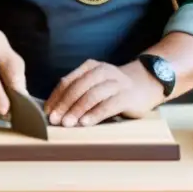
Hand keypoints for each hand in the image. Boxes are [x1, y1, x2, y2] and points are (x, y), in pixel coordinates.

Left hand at [45, 60, 163, 126]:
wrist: (145, 84)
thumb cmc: (113, 88)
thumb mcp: (95, 83)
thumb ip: (78, 91)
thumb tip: (54, 110)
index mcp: (90, 67)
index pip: (68, 81)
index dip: (56, 97)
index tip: (47, 112)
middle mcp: (102, 71)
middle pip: (78, 87)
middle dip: (64, 105)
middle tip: (55, 120)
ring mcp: (116, 83)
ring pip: (92, 95)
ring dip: (77, 110)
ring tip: (67, 124)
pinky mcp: (127, 96)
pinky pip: (108, 105)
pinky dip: (95, 114)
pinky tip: (85, 123)